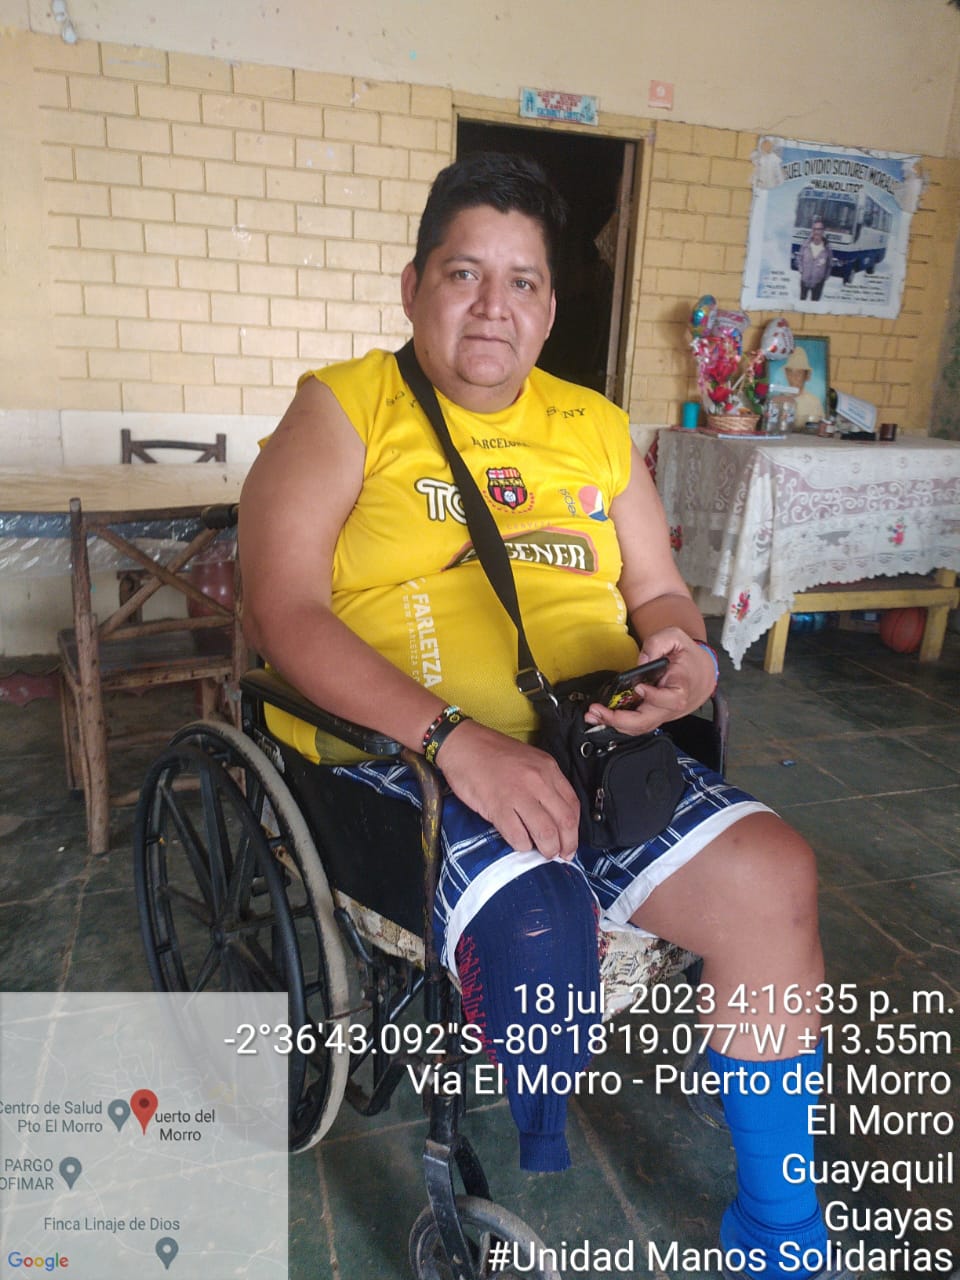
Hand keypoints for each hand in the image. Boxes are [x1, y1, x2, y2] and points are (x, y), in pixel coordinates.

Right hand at [433, 718, 580, 860]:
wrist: (463, 744)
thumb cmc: (492, 754)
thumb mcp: (529, 760)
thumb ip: (544, 783)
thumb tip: (554, 815)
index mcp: (548, 768)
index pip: (573, 804)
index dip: (574, 829)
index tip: (570, 840)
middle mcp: (537, 781)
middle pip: (564, 822)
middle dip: (566, 845)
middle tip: (561, 854)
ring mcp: (518, 795)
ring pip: (545, 833)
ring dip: (547, 849)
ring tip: (543, 853)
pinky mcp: (498, 807)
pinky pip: (518, 836)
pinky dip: (523, 846)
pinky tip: (520, 844)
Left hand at [582, 627, 716, 734]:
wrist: (700, 673)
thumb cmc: (687, 656)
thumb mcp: (676, 638)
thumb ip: (658, 643)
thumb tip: (640, 661)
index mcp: (681, 688)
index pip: (669, 699)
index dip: (653, 697)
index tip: (639, 687)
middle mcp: (670, 706)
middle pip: (647, 721)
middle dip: (620, 719)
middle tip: (599, 710)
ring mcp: (661, 713)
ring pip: (639, 727)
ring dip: (614, 724)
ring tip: (593, 715)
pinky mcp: (653, 716)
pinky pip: (635, 725)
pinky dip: (617, 723)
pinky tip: (601, 716)